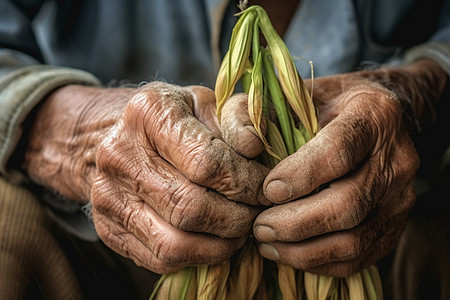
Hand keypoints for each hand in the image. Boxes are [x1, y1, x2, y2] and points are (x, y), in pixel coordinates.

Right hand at [24, 81, 268, 273]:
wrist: (114, 134)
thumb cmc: (172, 119)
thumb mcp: (207, 103)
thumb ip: (238, 117)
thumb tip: (253, 147)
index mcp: (150, 112)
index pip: (207, 163)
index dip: (247, 183)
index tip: (266, 189)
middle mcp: (120, 153)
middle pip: (192, 207)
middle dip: (239, 217)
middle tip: (258, 212)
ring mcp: (107, 194)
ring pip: (175, 242)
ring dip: (221, 244)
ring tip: (240, 229)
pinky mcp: (107, 227)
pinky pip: (160, 259)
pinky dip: (197, 258)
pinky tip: (214, 240)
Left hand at [222, 59, 446, 276]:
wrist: (379, 125)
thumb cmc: (331, 108)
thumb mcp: (302, 95)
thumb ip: (269, 112)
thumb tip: (244, 145)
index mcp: (373, 116)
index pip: (339, 151)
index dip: (300, 175)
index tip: (266, 190)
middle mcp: (396, 160)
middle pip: (347, 204)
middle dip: (296, 222)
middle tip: (258, 226)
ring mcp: (400, 197)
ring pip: (353, 238)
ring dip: (303, 249)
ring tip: (267, 242)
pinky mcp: (395, 225)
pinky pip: (359, 256)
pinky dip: (319, 262)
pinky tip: (289, 254)